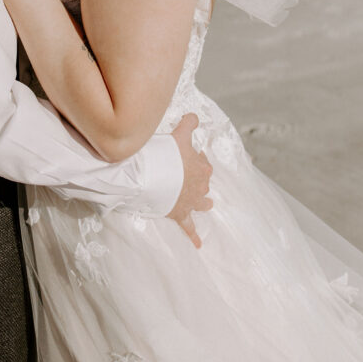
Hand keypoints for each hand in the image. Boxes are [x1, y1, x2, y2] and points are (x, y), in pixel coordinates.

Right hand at [168, 113, 212, 247]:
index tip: (187, 154)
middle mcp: (200, 186)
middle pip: (203, 182)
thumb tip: (196, 116)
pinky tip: (199, 245)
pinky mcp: (180, 214)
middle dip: (199, 179)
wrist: (154, 178)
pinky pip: (189, 228)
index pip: (203, 162)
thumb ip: (190, 123)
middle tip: (187, 174)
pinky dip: (194, 237)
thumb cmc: (167, 155)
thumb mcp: (179, 134)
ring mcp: (190, 202)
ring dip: (204, 202)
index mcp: (202, 168)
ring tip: (208, 204)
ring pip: (202, 202)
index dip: (196, 158)